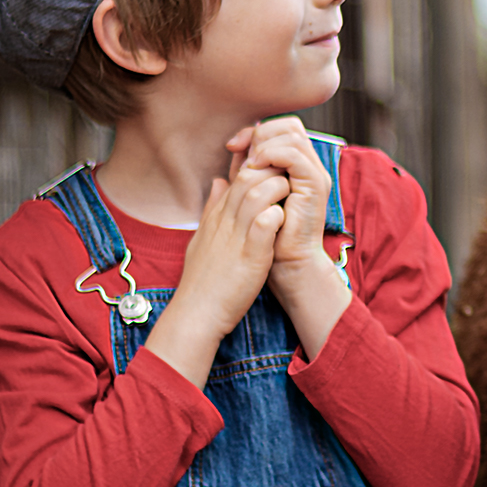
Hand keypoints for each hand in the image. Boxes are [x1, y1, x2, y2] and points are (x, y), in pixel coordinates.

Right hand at [143, 161, 289, 389]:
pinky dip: (278, 217)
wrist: (196, 314)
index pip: (239, 178)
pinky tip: (285, 223)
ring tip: (290, 203)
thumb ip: (212, 209)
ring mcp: (236, 237)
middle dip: (274, 174)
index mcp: (216, 217)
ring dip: (279, 192)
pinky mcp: (250, 256)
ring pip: (258, 194)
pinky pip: (266, 223)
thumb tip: (219, 182)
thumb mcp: (202, 238)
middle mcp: (225, 222)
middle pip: (249, 178)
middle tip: (291, 187)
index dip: (261, 172)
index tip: (277, 182)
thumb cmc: (202, 281)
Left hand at [226, 118, 329, 266]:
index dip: (256, 130)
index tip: (232, 145)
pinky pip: (295, 155)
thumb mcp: (251, 194)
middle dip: (260, 132)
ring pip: (293, 135)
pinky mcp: (314, 185)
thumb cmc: (269, 236)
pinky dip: (272, 154)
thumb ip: (244, 170)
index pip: (281, 128)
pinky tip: (256, 167)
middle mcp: (309, 167)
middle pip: (290, 125)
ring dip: (264, 143)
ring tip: (248, 163)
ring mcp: (314, 174)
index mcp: (297, 167)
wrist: (287, 265)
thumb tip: (232, 147)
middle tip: (239, 150)